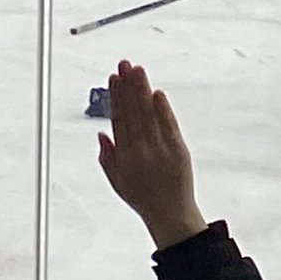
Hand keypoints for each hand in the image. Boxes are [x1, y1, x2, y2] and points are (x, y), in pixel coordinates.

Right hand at [97, 61, 206, 250]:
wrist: (170, 215)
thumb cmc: (143, 198)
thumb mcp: (117, 181)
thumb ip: (108, 157)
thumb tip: (101, 133)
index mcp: (125, 158)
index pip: (118, 120)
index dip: (115, 98)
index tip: (112, 79)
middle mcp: (141, 151)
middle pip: (133, 113)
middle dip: (128, 87)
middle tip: (124, 65)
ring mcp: (161, 150)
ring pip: (149, 115)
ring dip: (143, 91)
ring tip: (138, 70)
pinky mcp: (179, 150)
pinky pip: (169, 126)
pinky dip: (163, 109)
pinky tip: (157, 93)